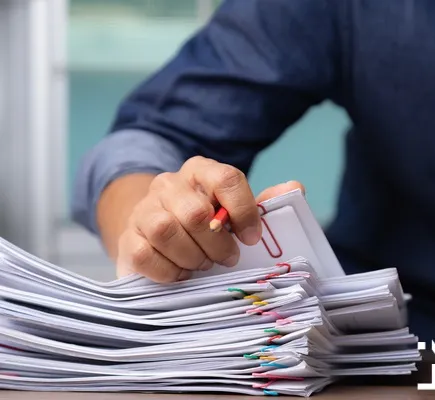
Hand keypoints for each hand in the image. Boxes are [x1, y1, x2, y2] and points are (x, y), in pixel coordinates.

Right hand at [115, 156, 303, 281]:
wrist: (158, 234)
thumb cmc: (208, 225)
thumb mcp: (237, 211)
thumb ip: (266, 203)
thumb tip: (295, 189)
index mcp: (201, 171)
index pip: (226, 178)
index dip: (244, 211)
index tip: (252, 239)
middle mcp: (169, 184)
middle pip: (196, 213)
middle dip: (218, 244)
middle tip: (227, 259)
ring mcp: (144, 210)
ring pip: (167, 231)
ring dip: (193, 257)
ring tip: (203, 265)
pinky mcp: (128, 239)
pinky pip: (145, 255)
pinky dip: (169, 271)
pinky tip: (182, 274)